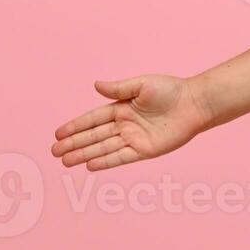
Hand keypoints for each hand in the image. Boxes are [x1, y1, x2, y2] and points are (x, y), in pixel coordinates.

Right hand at [51, 74, 210, 170]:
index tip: (58, 133)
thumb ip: (118, 89)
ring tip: (64, 161)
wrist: (195, 104)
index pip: (93, 119)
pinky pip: (121, 157)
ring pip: (103, 148)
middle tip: (54, 151)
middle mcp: (125, 124)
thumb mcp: (142, 84)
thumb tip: (95, 85)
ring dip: (84, 154)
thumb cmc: (171, 90)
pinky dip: (105, 162)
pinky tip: (89, 165)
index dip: (75, 126)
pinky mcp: (145, 150)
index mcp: (122, 107)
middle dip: (74, 143)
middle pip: (94, 136)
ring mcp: (134, 138)